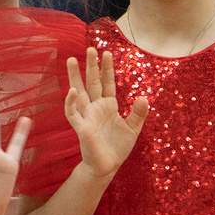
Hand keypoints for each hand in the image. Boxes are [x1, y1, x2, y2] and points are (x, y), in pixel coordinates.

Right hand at [65, 50, 149, 179]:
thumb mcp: (133, 129)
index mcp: (108, 106)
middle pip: (91, 83)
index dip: (106, 69)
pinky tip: (72, 91)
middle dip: (90, 66)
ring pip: (78, 93)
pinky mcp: (81, 127)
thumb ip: (138, 113)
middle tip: (90, 48)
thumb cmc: (117, 147)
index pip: (106, 83)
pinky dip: (71, 102)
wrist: (107, 166)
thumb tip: (143, 97)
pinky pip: (73, 113)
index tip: (107, 53)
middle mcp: (95, 107)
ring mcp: (86, 116)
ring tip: (70, 60)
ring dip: (74, 77)